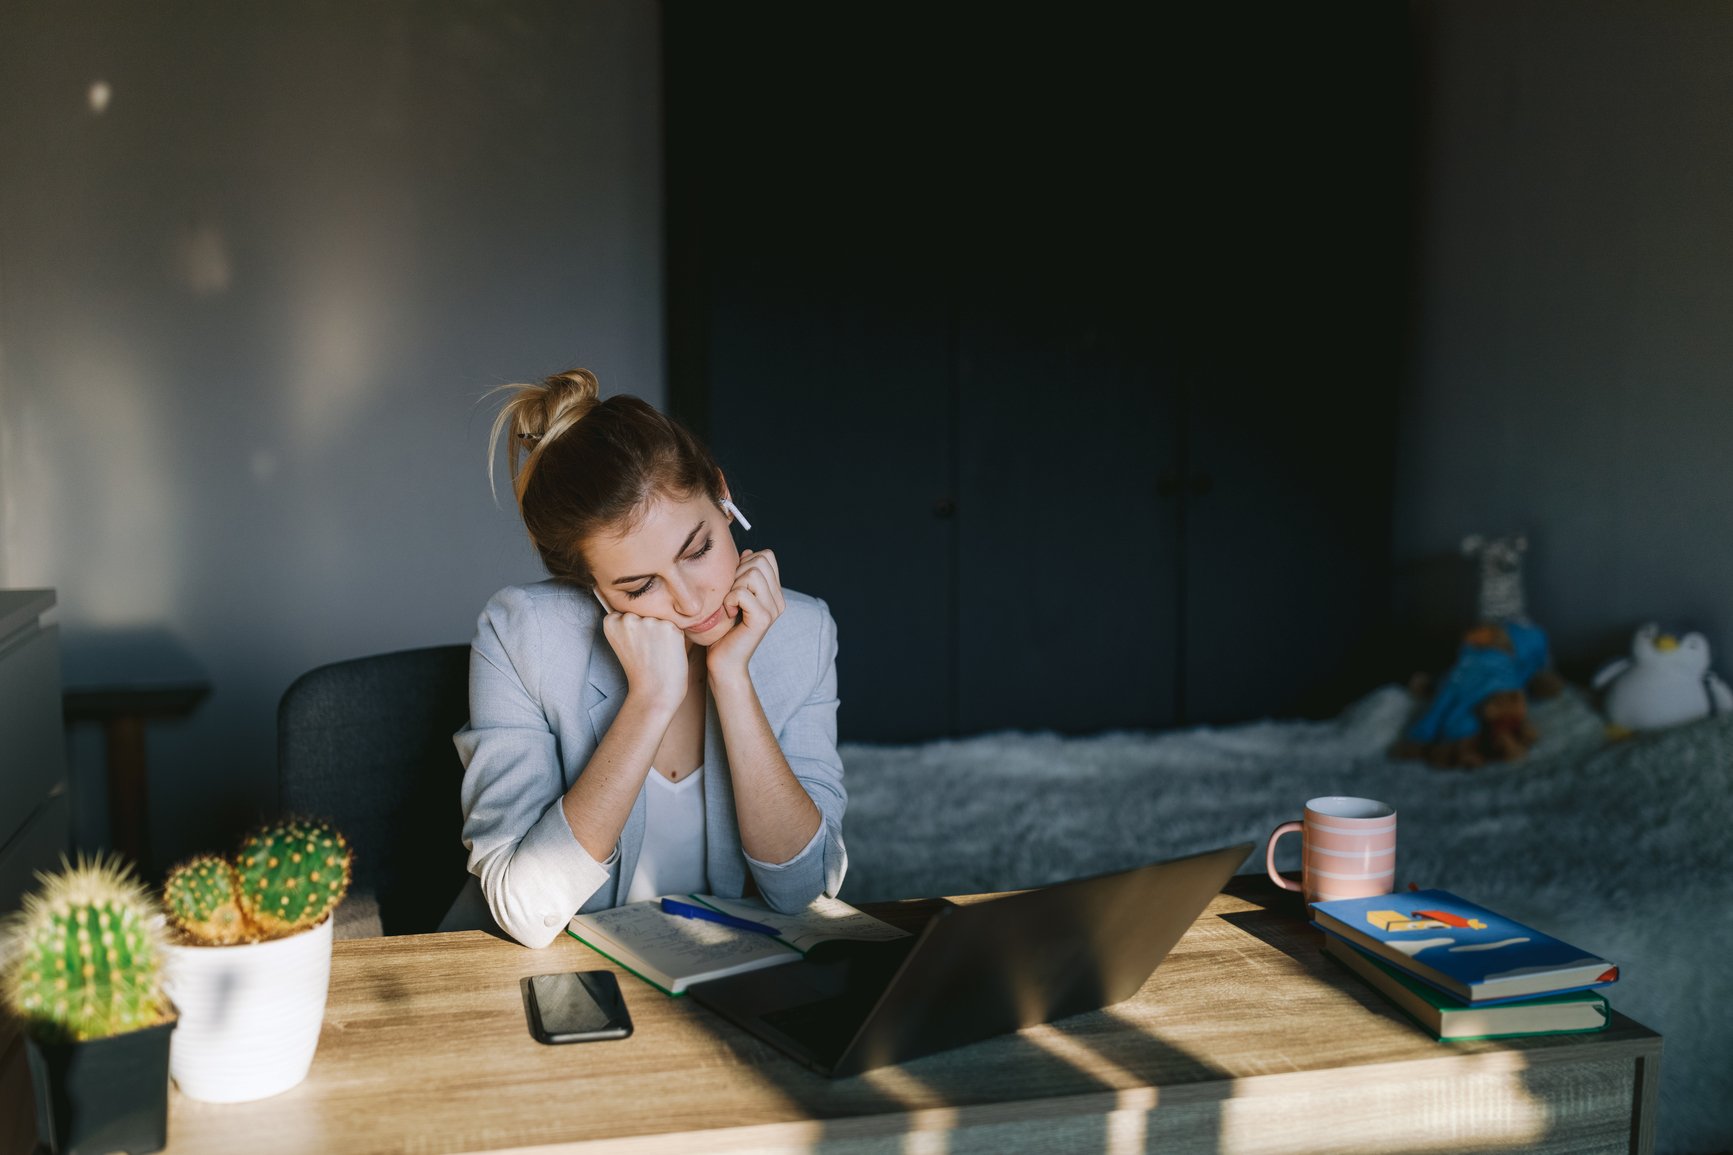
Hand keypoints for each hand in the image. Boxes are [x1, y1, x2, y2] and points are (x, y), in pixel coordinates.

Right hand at [600, 607, 690, 713]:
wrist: (654, 692)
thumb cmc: (641, 670)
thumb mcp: (624, 642)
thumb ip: (629, 623)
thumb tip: (642, 598)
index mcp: (611, 620)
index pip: (628, 612)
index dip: (635, 629)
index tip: (635, 645)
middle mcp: (628, 618)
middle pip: (645, 613)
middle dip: (650, 628)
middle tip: (648, 651)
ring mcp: (649, 621)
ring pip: (661, 618)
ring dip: (664, 631)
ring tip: (658, 653)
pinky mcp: (669, 627)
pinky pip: (676, 625)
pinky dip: (676, 638)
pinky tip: (668, 653)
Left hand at [705, 548, 784, 677]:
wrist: (724, 662)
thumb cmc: (723, 629)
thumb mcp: (733, 595)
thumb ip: (742, 575)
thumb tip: (748, 552)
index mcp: (774, 592)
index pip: (767, 556)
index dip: (746, 562)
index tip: (734, 583)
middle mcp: (778, 600)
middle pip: (760, 560)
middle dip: (738, 572)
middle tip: (730, 596)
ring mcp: (773, 610)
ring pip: (752, 574)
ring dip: (733, 586)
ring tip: (730, 605)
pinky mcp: (763, 619)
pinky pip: (742, 593)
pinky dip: (729, 600)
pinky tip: (728, 613)